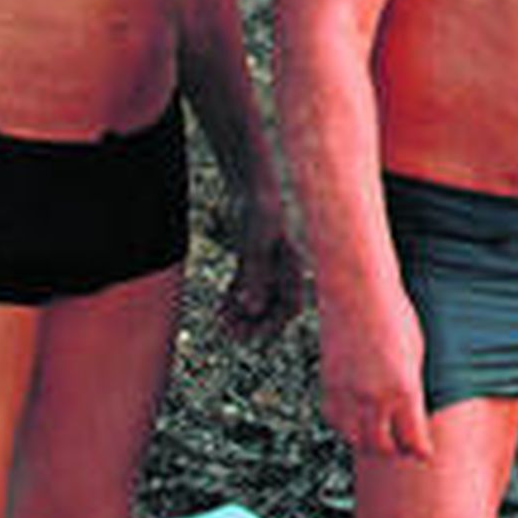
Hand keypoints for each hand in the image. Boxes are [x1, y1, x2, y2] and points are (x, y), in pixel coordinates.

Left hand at [218, 194, 303, 340]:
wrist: (252, 178)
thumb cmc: (261, 206)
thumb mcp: (256, 243)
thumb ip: (256, 276)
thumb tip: (252, 308)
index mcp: (295, 264)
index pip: (291, 304)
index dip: (273, 324)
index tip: (253, 339)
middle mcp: (286, 264)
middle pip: (275, 303)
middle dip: (255, 322)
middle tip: (233, 337)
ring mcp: (270, 257)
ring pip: (260, 293)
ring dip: (243, 312)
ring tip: (223, 326)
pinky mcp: (256, 250)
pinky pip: (249, 281)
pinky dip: (237, 296)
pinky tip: (222, 310)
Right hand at [317, 288, 432, 460]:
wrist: (357, 288)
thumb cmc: (395, 314)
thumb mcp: (416, 351)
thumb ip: (412, 387)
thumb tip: (413, 413)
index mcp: (404, 389)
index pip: (412, 440)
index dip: (420, 451)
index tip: (424, 454)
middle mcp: (375, 396)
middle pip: (383, 447)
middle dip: (395, 452)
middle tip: (403, 449)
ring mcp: (348, 392)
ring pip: (356, 439)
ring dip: (369, 442)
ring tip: (380, 437)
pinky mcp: (328, 384)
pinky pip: (335, 420)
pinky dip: (346, 426)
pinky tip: (356, 419)